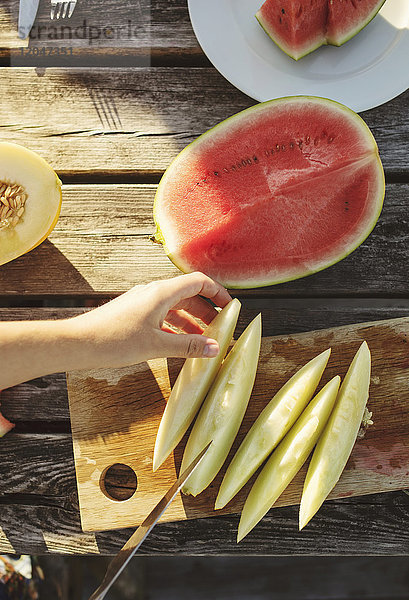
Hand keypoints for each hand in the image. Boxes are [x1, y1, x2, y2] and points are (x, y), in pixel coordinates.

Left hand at [71, 272, 231, 367]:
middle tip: (220, 329)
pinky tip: (179, 343)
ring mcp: (142, 302)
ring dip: (191, 321)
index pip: (198, 283)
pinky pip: (162, 315)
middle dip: (207, 311)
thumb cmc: (114, 340)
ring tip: (203, 340)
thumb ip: (188, 346)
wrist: (78, 343)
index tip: (230, 307)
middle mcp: (153, 292)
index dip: (217, 293)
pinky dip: (175, 326)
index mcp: (162, 293)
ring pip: (175, 307)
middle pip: (188, 295)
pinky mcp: (134, 313)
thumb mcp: (157, 345)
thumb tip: (215, 348)